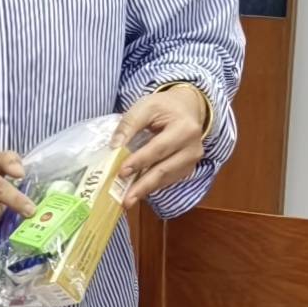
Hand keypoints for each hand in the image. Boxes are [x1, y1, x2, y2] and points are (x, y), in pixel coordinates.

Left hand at [110, 80, 214, 205]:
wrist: (188, 108)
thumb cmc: (165, 107)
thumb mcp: (146, 106)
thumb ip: (129, 124)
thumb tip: (115, 147)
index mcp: (185, 129)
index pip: (159, 148)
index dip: (140, 161)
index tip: (122, 172)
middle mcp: (193, 148)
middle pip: (165, 170)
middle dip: (143, 185)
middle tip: (126, 200)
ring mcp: (192, 161)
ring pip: (166, 179)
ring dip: (146, 190)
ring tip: (128, 200)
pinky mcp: (187, 169)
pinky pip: (168, 180)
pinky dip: (152, 186)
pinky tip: (137, 192)